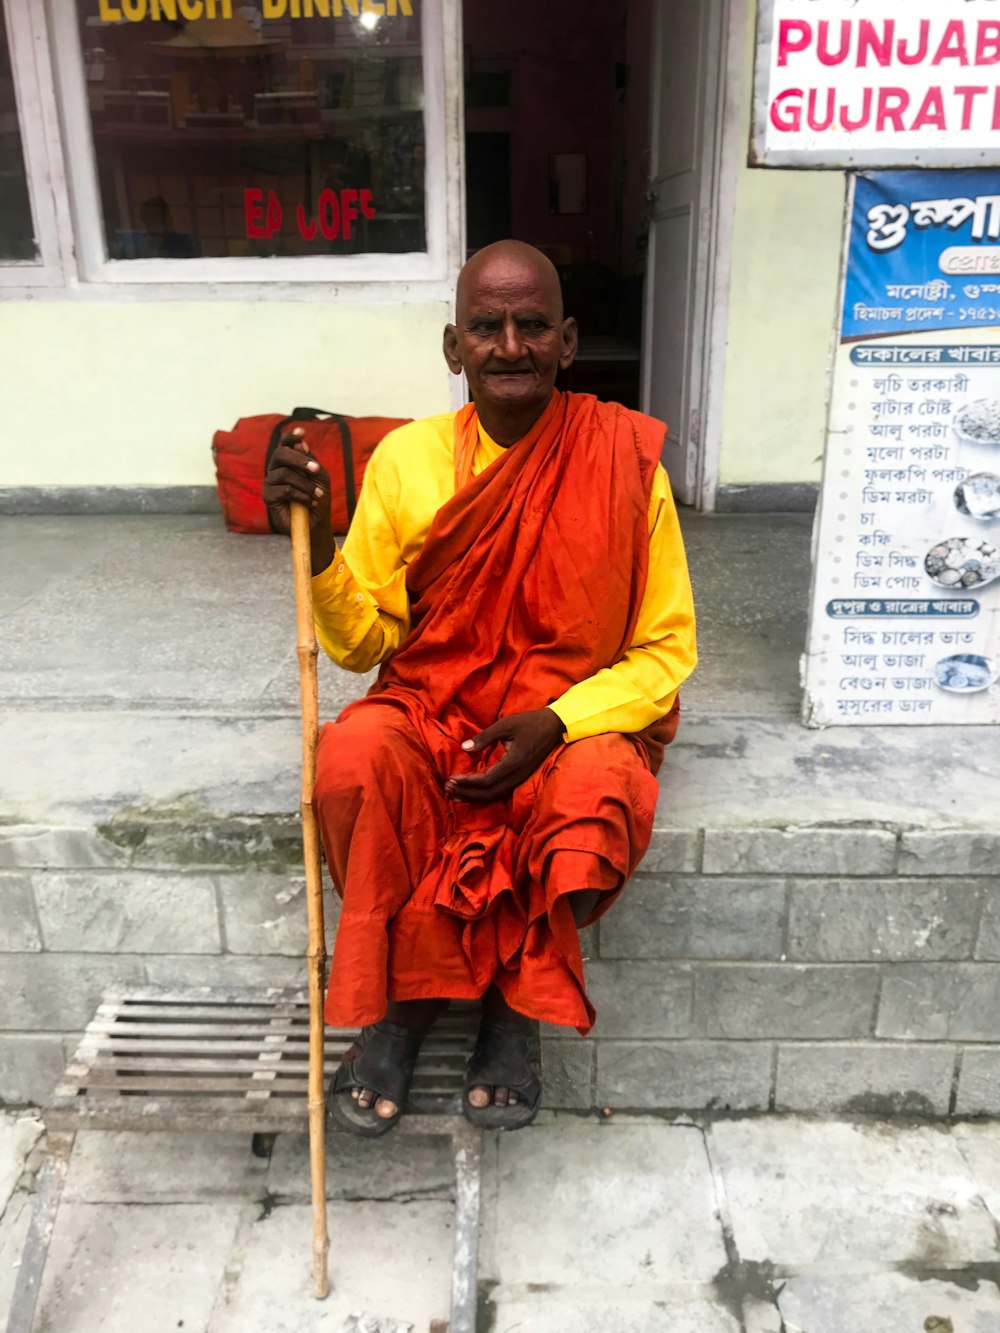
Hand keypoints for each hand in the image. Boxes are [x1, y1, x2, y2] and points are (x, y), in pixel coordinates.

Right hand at [262, 428, 335, 572]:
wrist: (316, 525)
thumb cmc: (318, 499)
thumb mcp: (321, 478)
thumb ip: (312, 462)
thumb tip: (300, 444)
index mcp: (290, 462)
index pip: (286, 444)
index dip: (291, 436)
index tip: (301, 432)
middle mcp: (277, 469)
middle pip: (280, 454)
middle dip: (298, 459)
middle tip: (315, 469)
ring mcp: (271, 482)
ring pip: (284, 474)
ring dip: (305, 484)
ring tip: (317, 495)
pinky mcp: (268, 497)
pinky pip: (283, 490)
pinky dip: (300, 495)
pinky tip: (309, 502)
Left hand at [446, 708, 564, 803]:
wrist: (555, 726)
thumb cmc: (529, 723)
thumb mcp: (505, 724)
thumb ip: (484, 737)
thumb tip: (464, 747)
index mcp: (513, 762)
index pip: (486, 780)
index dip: (467, 782)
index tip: (451, 778)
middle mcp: (517, 775)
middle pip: (488, 793)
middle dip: (467, 793)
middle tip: (448, 788)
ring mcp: (520, 779)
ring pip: (494, 796)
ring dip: (474, 797)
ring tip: (455, 795)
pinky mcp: (521, 778)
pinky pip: (501, 792)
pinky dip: (484, 795)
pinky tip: (473, 792)